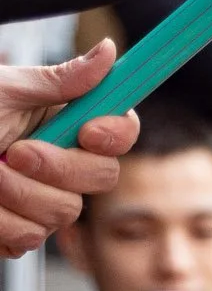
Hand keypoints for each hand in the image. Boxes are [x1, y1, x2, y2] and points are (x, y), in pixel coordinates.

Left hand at [0, 40, 137, 259]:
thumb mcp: (4, 90)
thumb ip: (58, 79)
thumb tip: (106, 52)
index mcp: (65, 121)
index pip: (120, 130)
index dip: (114, 134)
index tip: (86, 131)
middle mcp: (62, 161)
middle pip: (101, 177)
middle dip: (55, 168)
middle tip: (14, 152)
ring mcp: (43, 199)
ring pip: (62, 212)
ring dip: (16, 194)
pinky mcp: (19, 229)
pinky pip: (27, 238)